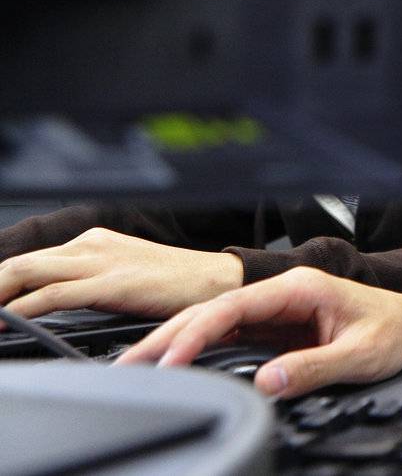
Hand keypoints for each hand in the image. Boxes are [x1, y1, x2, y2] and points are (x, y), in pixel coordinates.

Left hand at [0, 227, 242, 321]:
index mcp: (93, 241)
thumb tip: (50, 305)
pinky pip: (55, 294)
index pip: (27, 258)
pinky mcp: (114, 282)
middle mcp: (92, 244)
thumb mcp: (124, 276)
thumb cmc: (177, 285)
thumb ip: (87, 284)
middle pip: (17, 262)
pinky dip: (21, 308)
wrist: (220, 281)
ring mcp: (102, 261)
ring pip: (27, 272)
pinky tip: (7, 320)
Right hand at [116, 266, 401, 397]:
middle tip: (131, 364)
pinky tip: (175, 365)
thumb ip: (315, 367)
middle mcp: (282, 293)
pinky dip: (199, 349)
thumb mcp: (360, 355)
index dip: (198, 333)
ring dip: (177, 342)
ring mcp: (276, 309)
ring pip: (215, 322)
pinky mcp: (276, 328)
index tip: (172, 359)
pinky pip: (229, 336)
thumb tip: (268, 381)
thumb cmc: (392, 330)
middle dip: (170, 335)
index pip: (235, 307)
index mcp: (300, 288)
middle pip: (214, 311)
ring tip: (140, 366)